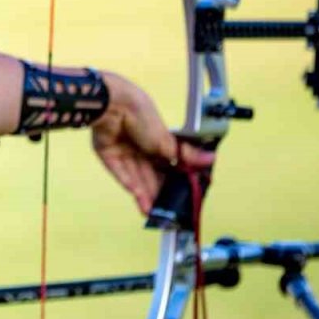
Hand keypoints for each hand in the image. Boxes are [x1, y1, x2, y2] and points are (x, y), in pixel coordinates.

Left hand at [91, 72, 215, 215]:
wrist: (115, 105)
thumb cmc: (143, 116)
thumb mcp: (168, 140)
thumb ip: (186, 155)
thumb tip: (211, 158)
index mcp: (157, 140)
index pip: (166, 166)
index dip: (172, 182)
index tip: (180, 197)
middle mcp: (140, 146)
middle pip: (149, 174)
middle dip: (157, 193)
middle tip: (165, 212)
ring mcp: (123, 150)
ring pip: (135, 177)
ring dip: (144, 194)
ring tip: (152, 213)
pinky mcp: (107, 153)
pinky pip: (119, 172)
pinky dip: (129, 184)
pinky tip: (138, 198)